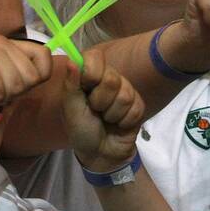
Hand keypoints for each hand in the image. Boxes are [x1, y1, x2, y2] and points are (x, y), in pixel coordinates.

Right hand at [0, 37, 52, 112]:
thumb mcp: (2, 77)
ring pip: (16, 86)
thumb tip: (42, 75)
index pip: (44, 55)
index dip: (40, 74)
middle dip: (15, 91)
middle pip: (31, 77)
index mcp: (9, 43)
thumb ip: (20, 73)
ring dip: (0, 97)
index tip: (23, 84)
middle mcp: (2, 43)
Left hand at [63, 50, 143, 172]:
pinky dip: (123, 121)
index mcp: (89, 76)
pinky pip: (134, 107)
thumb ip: (72, 85)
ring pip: (124, 94)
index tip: (86, 87)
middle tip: (95, 110)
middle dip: (100, 101)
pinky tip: (118, 124)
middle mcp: (108, 79)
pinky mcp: (138, 104)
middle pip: (111, 78)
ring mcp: (125, 91)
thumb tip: (72, 60)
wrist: (101, 153)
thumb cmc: (81, 130)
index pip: (95, 57)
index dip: (92, 71)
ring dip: (111, 113)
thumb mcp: (71, 109)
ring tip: (106, 119)